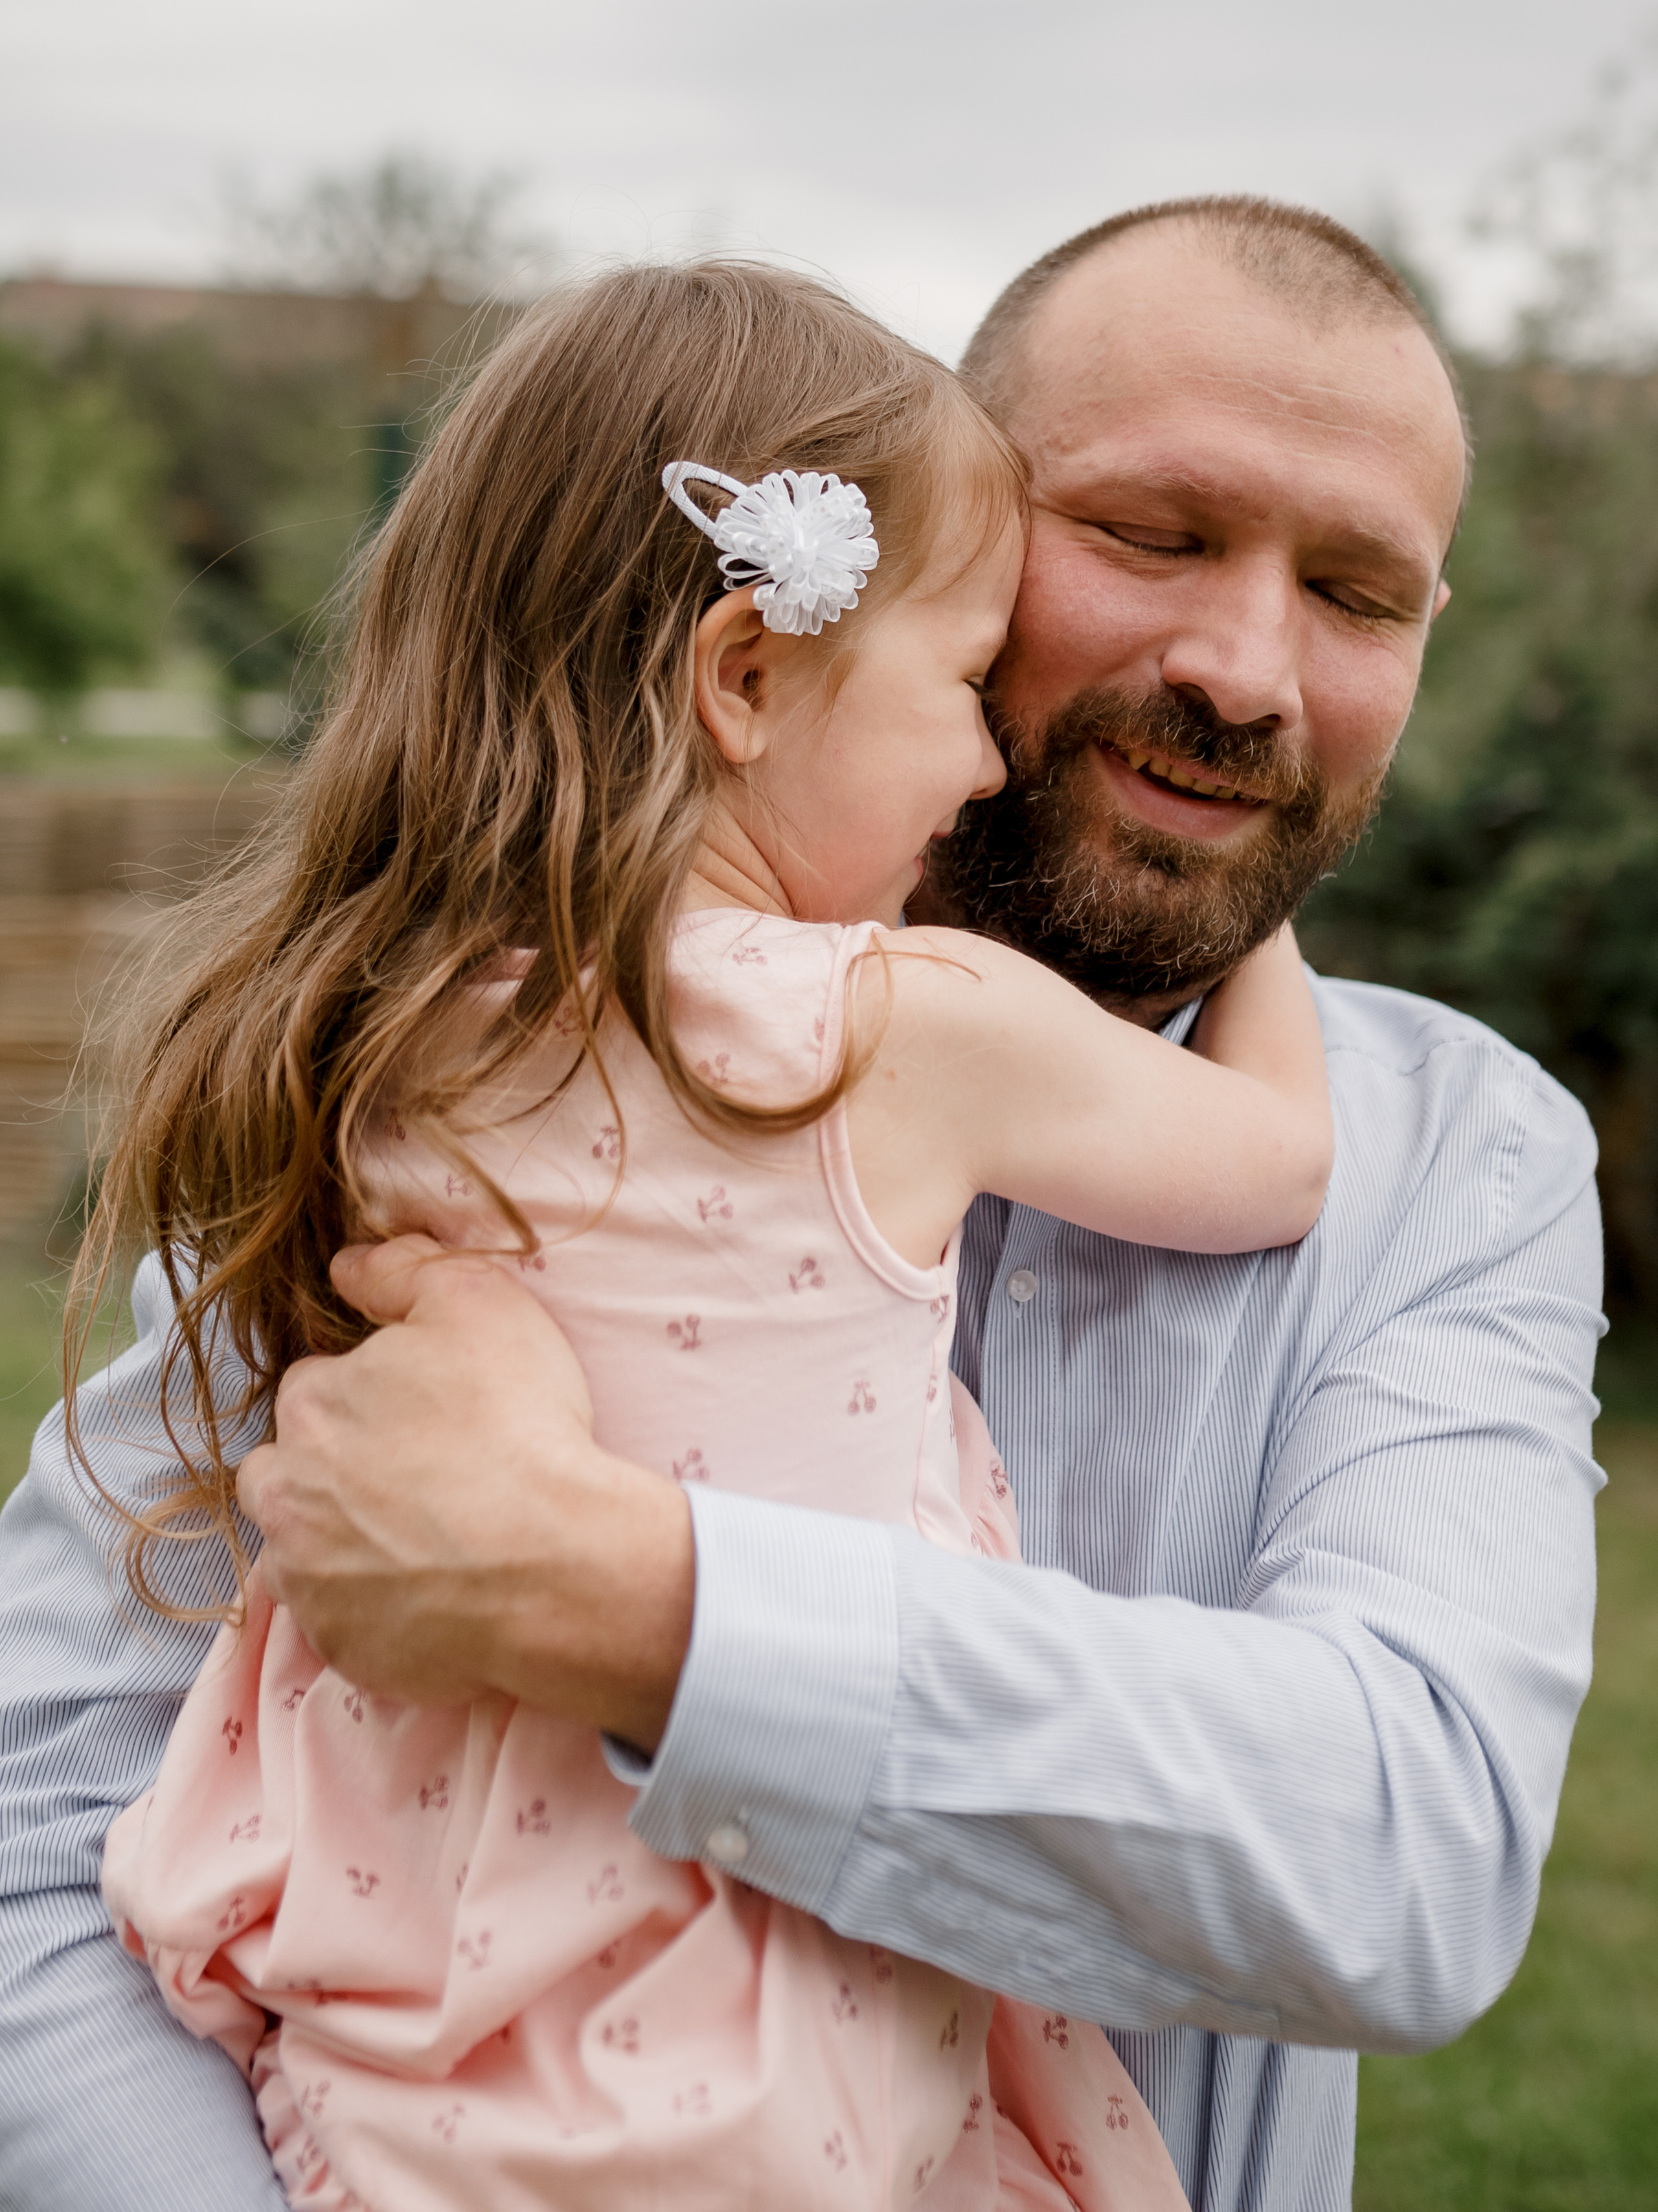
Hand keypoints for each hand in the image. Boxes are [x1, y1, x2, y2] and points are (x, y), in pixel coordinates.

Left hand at [236, 1236, 693, 1748]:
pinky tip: (433, 1592)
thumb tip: (346, 1263)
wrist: (556, 1565)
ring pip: (302, 1549)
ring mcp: (307, 1579)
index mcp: (312, 1405)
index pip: (319, 1387)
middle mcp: (286, 1492)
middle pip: (289, 1471)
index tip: (426, 1415)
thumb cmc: (522, 1424)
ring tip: (418, 1539)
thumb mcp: (479, 1301)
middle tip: (419, 1478)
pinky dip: (374, 1608)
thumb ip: (403, 1269)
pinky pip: (342, 1622)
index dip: (373, 1396)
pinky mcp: (341, 1647)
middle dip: (335, 1469)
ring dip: (340, 1540)